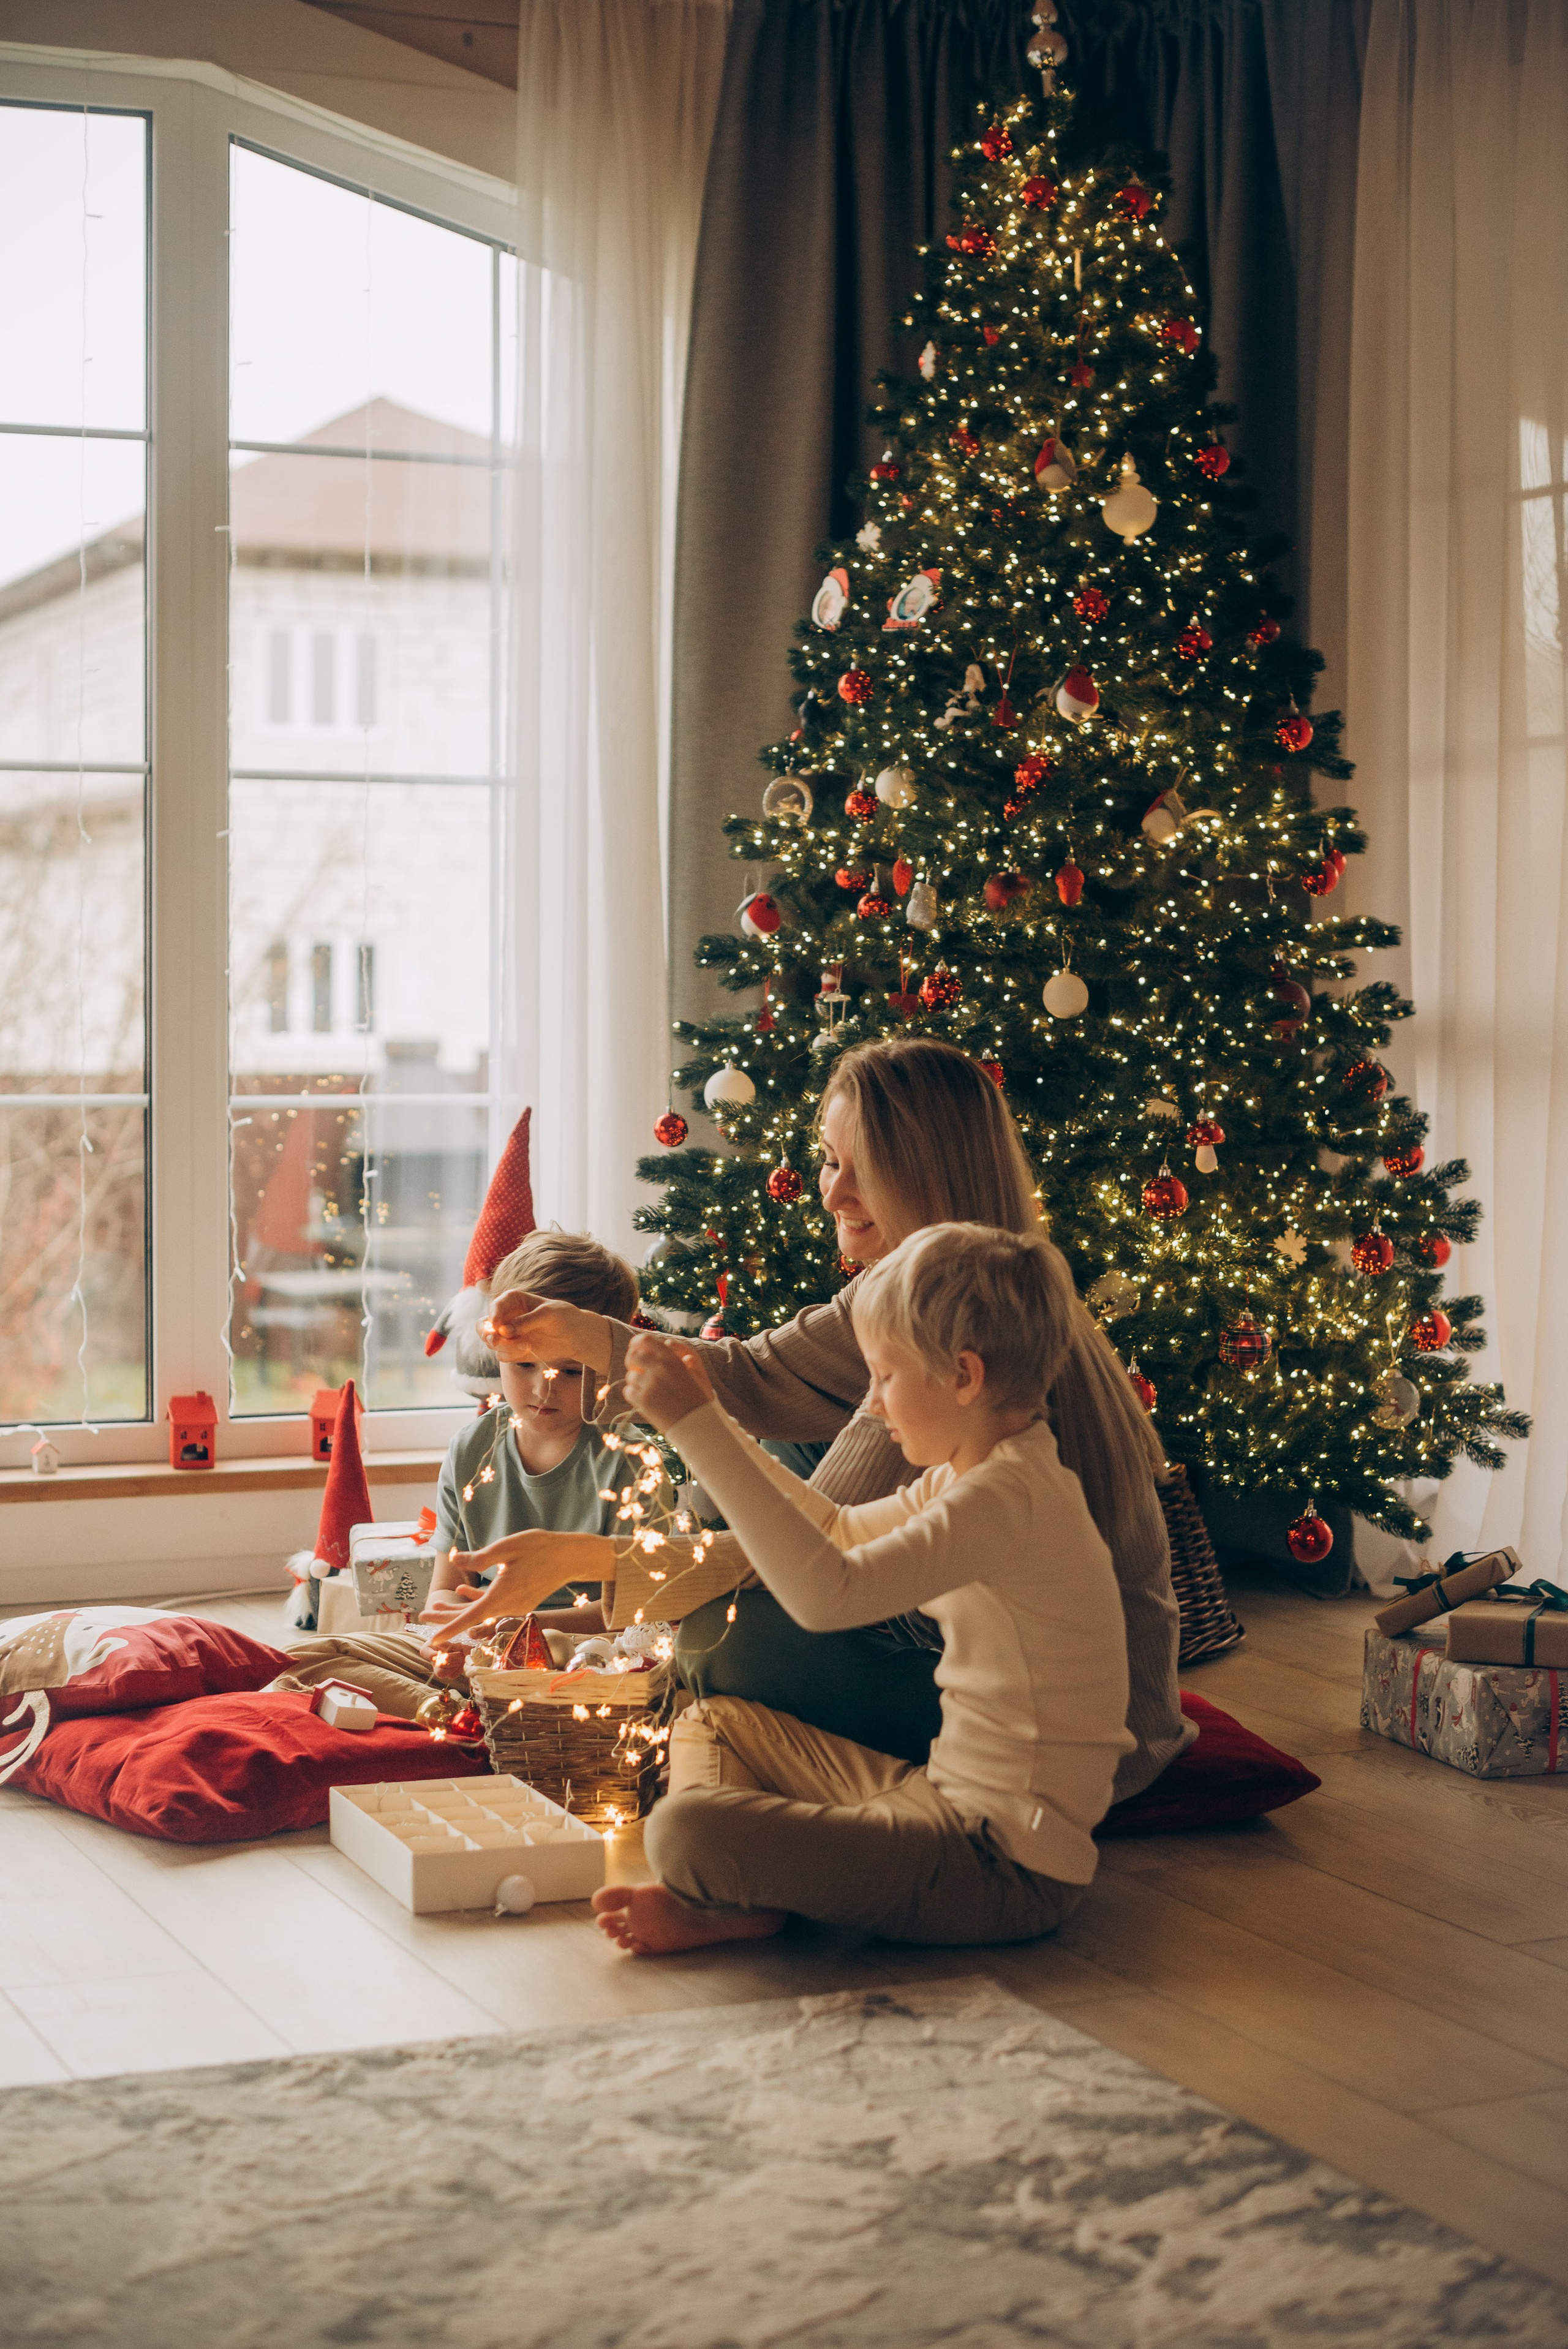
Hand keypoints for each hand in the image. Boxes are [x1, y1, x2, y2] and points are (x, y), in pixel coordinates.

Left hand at [416, 1528, 608, 1642]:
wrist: (571, 1557)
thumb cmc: (540, 1548)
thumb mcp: (507, 1547)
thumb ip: (479, 1556)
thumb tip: (455, 1559)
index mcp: (502, 1595)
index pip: (470, 1616)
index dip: (449, 1628)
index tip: (432, 1641)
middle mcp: (508, 1606)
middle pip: (471, 1616)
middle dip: (445, 1617)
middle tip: (422, 1615)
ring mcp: (515, 1605)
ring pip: (480, 1611)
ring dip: (458, 1609)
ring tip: (436, 1605)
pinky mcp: (520, 1600)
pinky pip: (492, 1604)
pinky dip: (476, 1599)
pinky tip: (462, 1591)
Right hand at [483, 1289, 612, 1373]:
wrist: (574, 1335)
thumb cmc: (562, 1317)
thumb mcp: (547, 1314)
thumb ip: (525, 1321)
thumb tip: (504, 1331)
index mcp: (512, 1300)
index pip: (495, 1306)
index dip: (493, 1316)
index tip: (498, 1326)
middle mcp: (506, 1317)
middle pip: (483, 1326)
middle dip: (486, 1334)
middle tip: (495, 1341)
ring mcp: (507, 1335)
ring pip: (491, 1342)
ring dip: (504, 1346)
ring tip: (526, 1346)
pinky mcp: (512, 1349)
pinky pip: (502, 1355)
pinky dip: (511, 1354)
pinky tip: (529, 1349)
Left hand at [623, 1331, 714, 1431]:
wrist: (698, 1424)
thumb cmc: (698, 1399)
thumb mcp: (695, 1371)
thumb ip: (680, 1356)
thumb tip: (667, 1342)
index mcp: (672, 1359)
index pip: (645, 1340)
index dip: (637, 1344)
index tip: (637, 1349)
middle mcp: (659, 1368)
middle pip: (632, 1356)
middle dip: (632, 1363)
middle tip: (638, 1371)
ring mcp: (650, 1385)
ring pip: (630, 1376)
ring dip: (636, 1382)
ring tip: (648, 1390)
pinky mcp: (643, 1401)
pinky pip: (628, 1391)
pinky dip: (634, 1395)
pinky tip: (645, 1400)